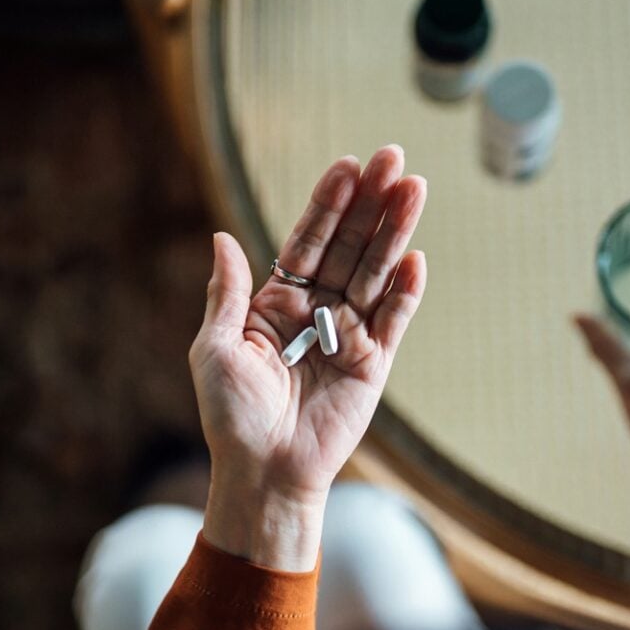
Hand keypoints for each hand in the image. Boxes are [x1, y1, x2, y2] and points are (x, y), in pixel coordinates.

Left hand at [189, 146, 426, 569]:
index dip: (328, 204)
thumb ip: (228, 293)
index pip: (307, 241)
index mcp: (276, 303)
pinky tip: (416, 258)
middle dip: (371, 203)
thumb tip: (223, 237)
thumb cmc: (231, 416)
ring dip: (395, 232)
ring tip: (414, 188)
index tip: (347, 165)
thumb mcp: (214, 348)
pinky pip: (393, 321)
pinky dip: (405, 291)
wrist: (263, 472)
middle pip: (349, 245)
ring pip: (375, 272)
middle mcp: (315, 311)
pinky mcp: (373, 364)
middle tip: (394, 158)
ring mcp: (347, 335)